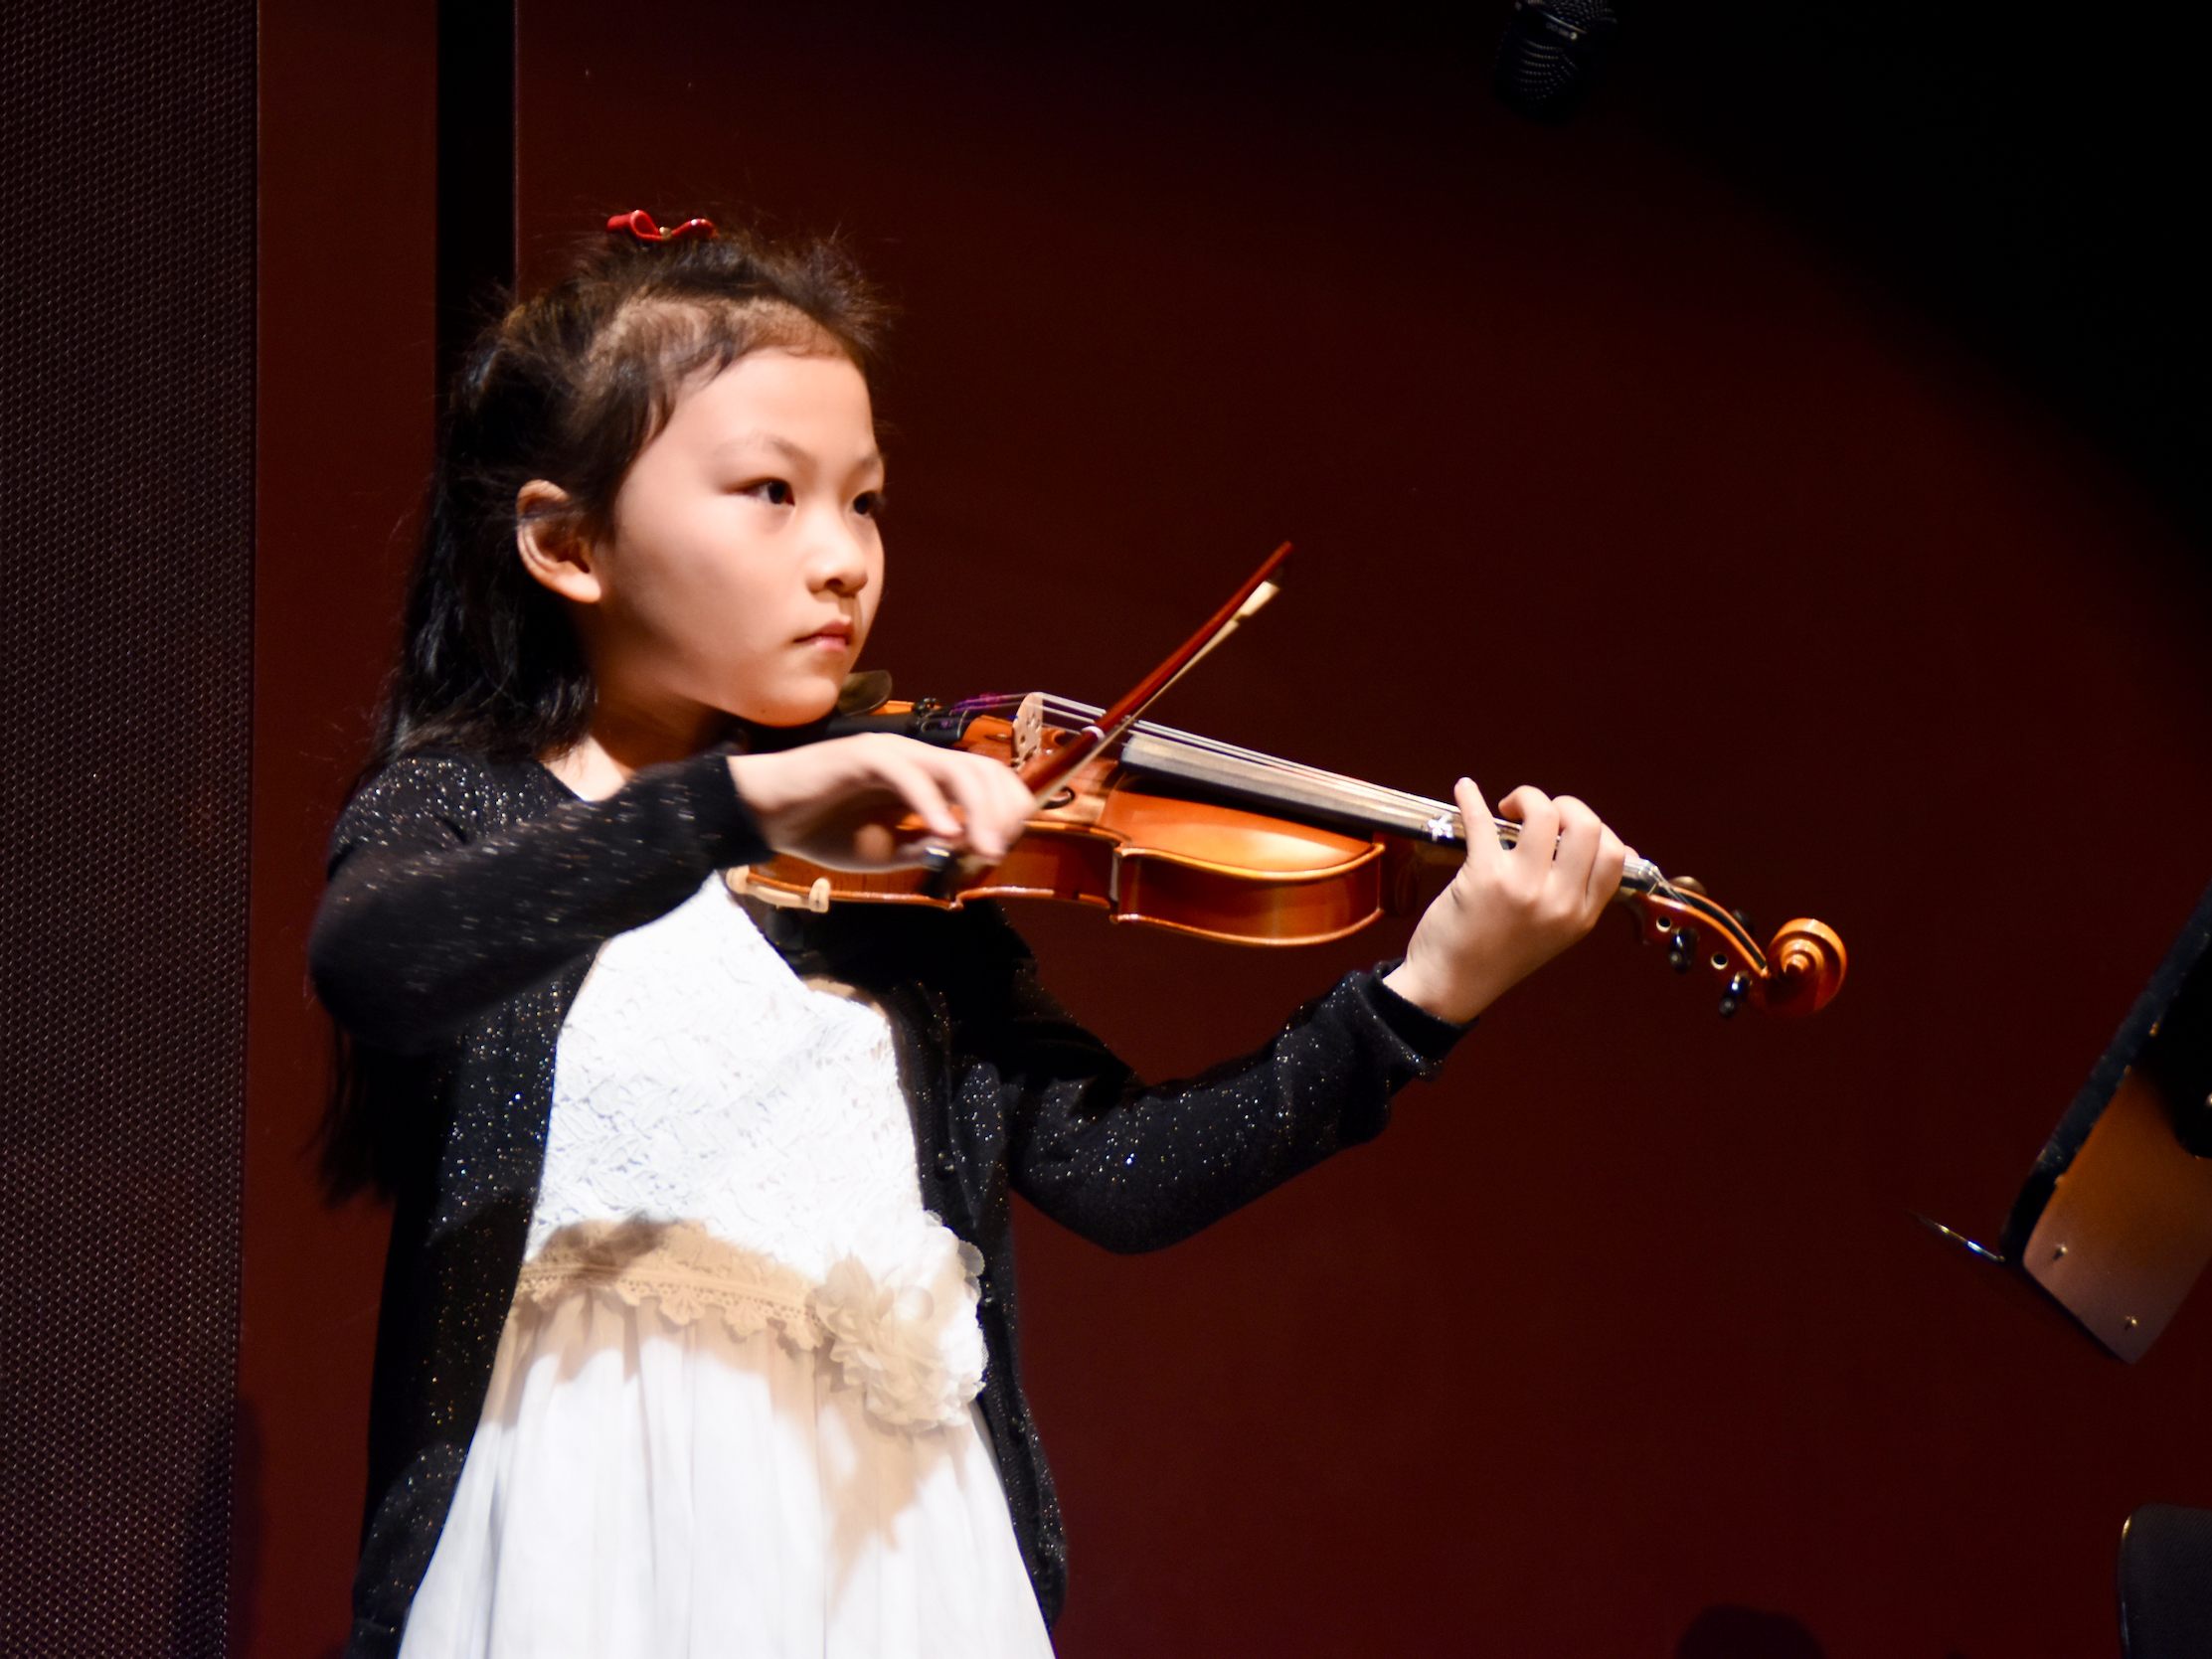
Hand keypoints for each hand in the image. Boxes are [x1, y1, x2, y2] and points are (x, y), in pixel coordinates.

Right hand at [727, 735, 1035, 870]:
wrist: (768, 818)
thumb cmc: (823, 830)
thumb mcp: (888, 851)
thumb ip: (927, 847)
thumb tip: (967, 846)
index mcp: (926, 776)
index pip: (986, 778)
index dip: (1003, 809)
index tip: (999, 848)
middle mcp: (916, 757)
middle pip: (981, 769)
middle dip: (1000, 810)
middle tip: (995, 851)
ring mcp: (891, 753)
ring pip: (954, 767)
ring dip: (977, 809)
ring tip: (981, 848)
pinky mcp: (863, 756)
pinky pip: (909, 775)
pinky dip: (931, 803)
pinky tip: (941, 834)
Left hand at [1383, 779, 1632, 1024]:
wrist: (1451, 984)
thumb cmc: (1498, 955)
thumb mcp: (1558, 932)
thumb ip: (1580, 894)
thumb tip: (1615, 848)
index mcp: (1581, 915)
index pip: (1614, 855)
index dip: (1596, 829)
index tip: (1571, 826)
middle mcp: (1559, 901)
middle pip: (1586, 826)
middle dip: (1566, 804)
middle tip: (1538, 814)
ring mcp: (1523, 887)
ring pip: (1544, 814)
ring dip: (1527, 797)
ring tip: (1509, 808)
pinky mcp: (1483, 876)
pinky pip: (1483, 820)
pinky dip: (1471, 797)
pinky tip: (1465, 789)